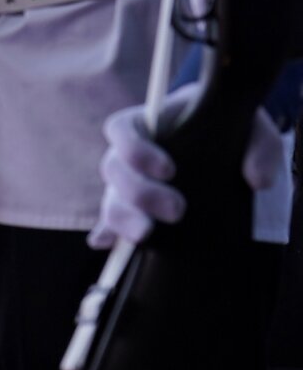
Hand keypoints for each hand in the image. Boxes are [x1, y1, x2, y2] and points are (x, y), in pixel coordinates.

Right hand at [88, 84, 284, 249]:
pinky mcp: (134, 213)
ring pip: (110, 201)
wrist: (230, 151)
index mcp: (149, 125)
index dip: (135, 149)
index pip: (121, 129)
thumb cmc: (236, 134)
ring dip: (123, 219)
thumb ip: (260, 148)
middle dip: (140, 192)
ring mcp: (127, 186)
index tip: (168, 169)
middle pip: (114, 169)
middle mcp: (130, 156)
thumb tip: (259, 181)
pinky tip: (108, 243)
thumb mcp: (255, 132)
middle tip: (177, 210)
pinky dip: (108, 234)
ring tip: (146, 236)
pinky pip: (109, 225)